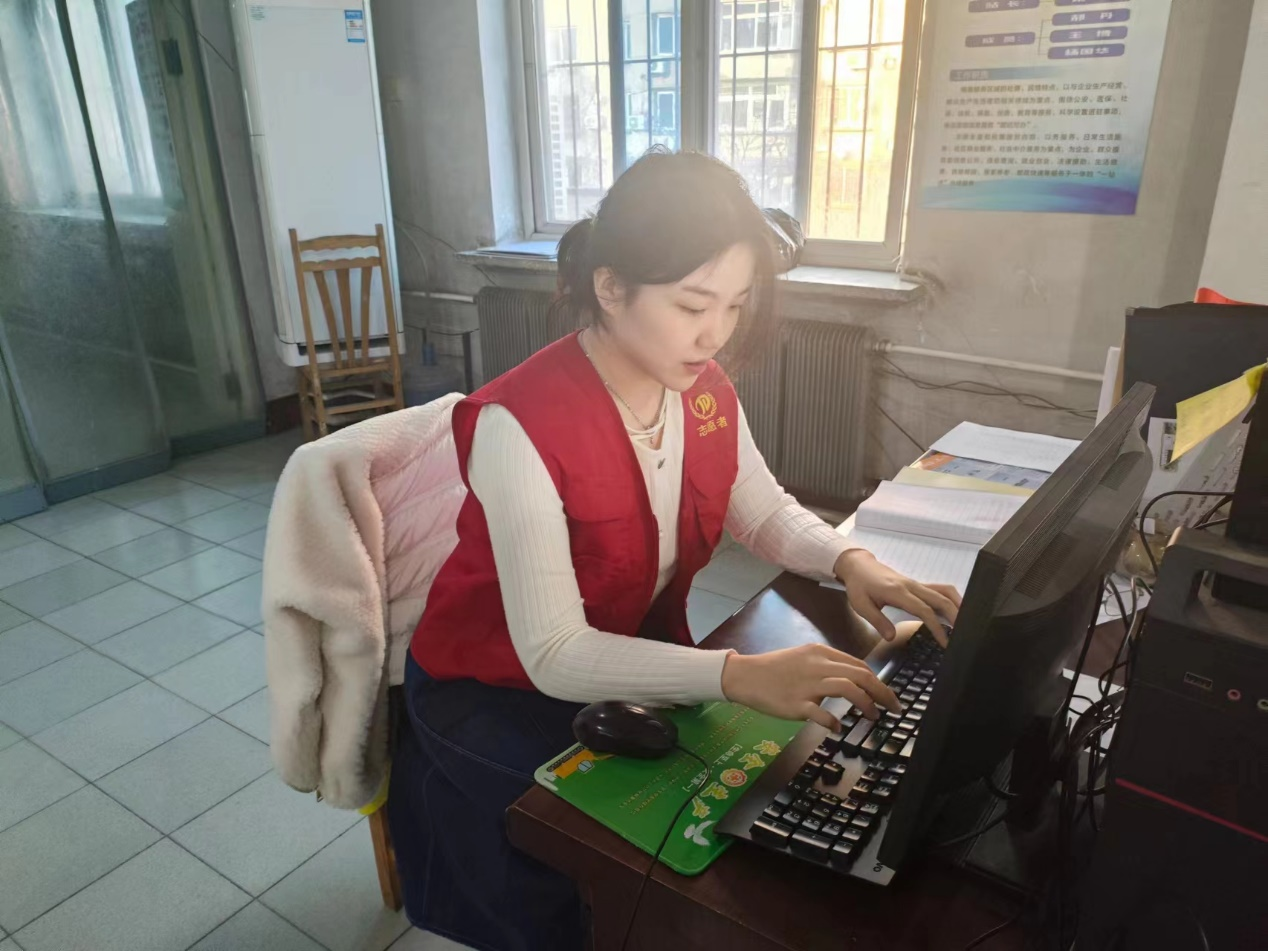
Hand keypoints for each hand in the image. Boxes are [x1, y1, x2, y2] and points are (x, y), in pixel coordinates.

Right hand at [720, 644, 900, 729]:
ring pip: (847, 689)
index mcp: (821, 653)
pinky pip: (821, 713)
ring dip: (865, 704)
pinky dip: (833, 722)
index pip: (858, 666)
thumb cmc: (775, 668)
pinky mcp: (796, 704)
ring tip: (873, 716)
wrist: (746, 675)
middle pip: (860, 676)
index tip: (887, 695)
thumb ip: (827, 665)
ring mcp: (807, 685)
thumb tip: (852, 680)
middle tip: (894, 707)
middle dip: (882, 693)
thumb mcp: (803, 657)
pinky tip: (837, 728)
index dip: (878, 681)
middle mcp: (817, 666)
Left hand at [834, 548, 961, 646]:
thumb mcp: (861, 605)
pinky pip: (939, 589)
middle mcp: (911, 586)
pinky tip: (957, 610)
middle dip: (956, 616)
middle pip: (941, 599)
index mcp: (898, 592)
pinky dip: (952, 598)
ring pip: (944, 591)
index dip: (937, 627)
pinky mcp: (918, 584)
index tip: (945, 642)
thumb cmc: (859, 586)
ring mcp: (916, 584)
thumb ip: (877, 621)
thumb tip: (891, 637)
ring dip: (958, 604)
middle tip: (965, 635)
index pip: (924, 610)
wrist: (858, 566)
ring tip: (967, 622)